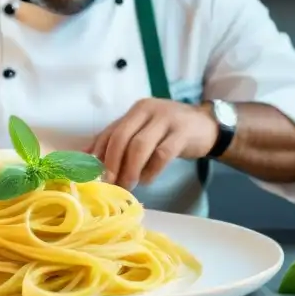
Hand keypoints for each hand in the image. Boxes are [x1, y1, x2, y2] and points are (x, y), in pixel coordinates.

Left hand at [89, 99, 218, 189]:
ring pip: (140, 146)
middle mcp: (148, 110)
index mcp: (136, 110)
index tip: (93, 174)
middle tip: (110, 183)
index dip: (99, 154)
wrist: (206, 125)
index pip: (111, 131)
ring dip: (130, 170)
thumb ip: (120, 139)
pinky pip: (162, 154)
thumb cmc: (169, 131)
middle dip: (112, 163)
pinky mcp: (182, 133)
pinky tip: (147, 180)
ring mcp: (166, 119)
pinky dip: (151, 170)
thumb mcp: (144, 130)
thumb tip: (88, 156)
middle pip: (122, 137)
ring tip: (128, 186)